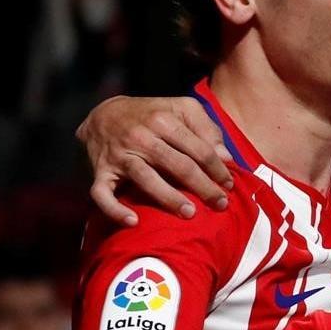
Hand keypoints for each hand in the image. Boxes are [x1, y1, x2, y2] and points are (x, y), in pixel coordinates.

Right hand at [76, 96, 233, 225]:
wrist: (103, 115)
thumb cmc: (152, 114)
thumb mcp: (181, 108)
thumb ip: (206, 129)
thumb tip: (225, 157)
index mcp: (164, 120)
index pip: (198, 148)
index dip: (217, 168)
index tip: (229, 185)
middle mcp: (142, 137)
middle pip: (177, 164)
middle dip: (202, 186)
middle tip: (220, 204)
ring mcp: (120, 155)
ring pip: (146, 178)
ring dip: (168, 198)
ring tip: (189, 214)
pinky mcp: (101, 171)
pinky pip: (102, 194)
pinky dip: (115, 209)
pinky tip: (133, 221)